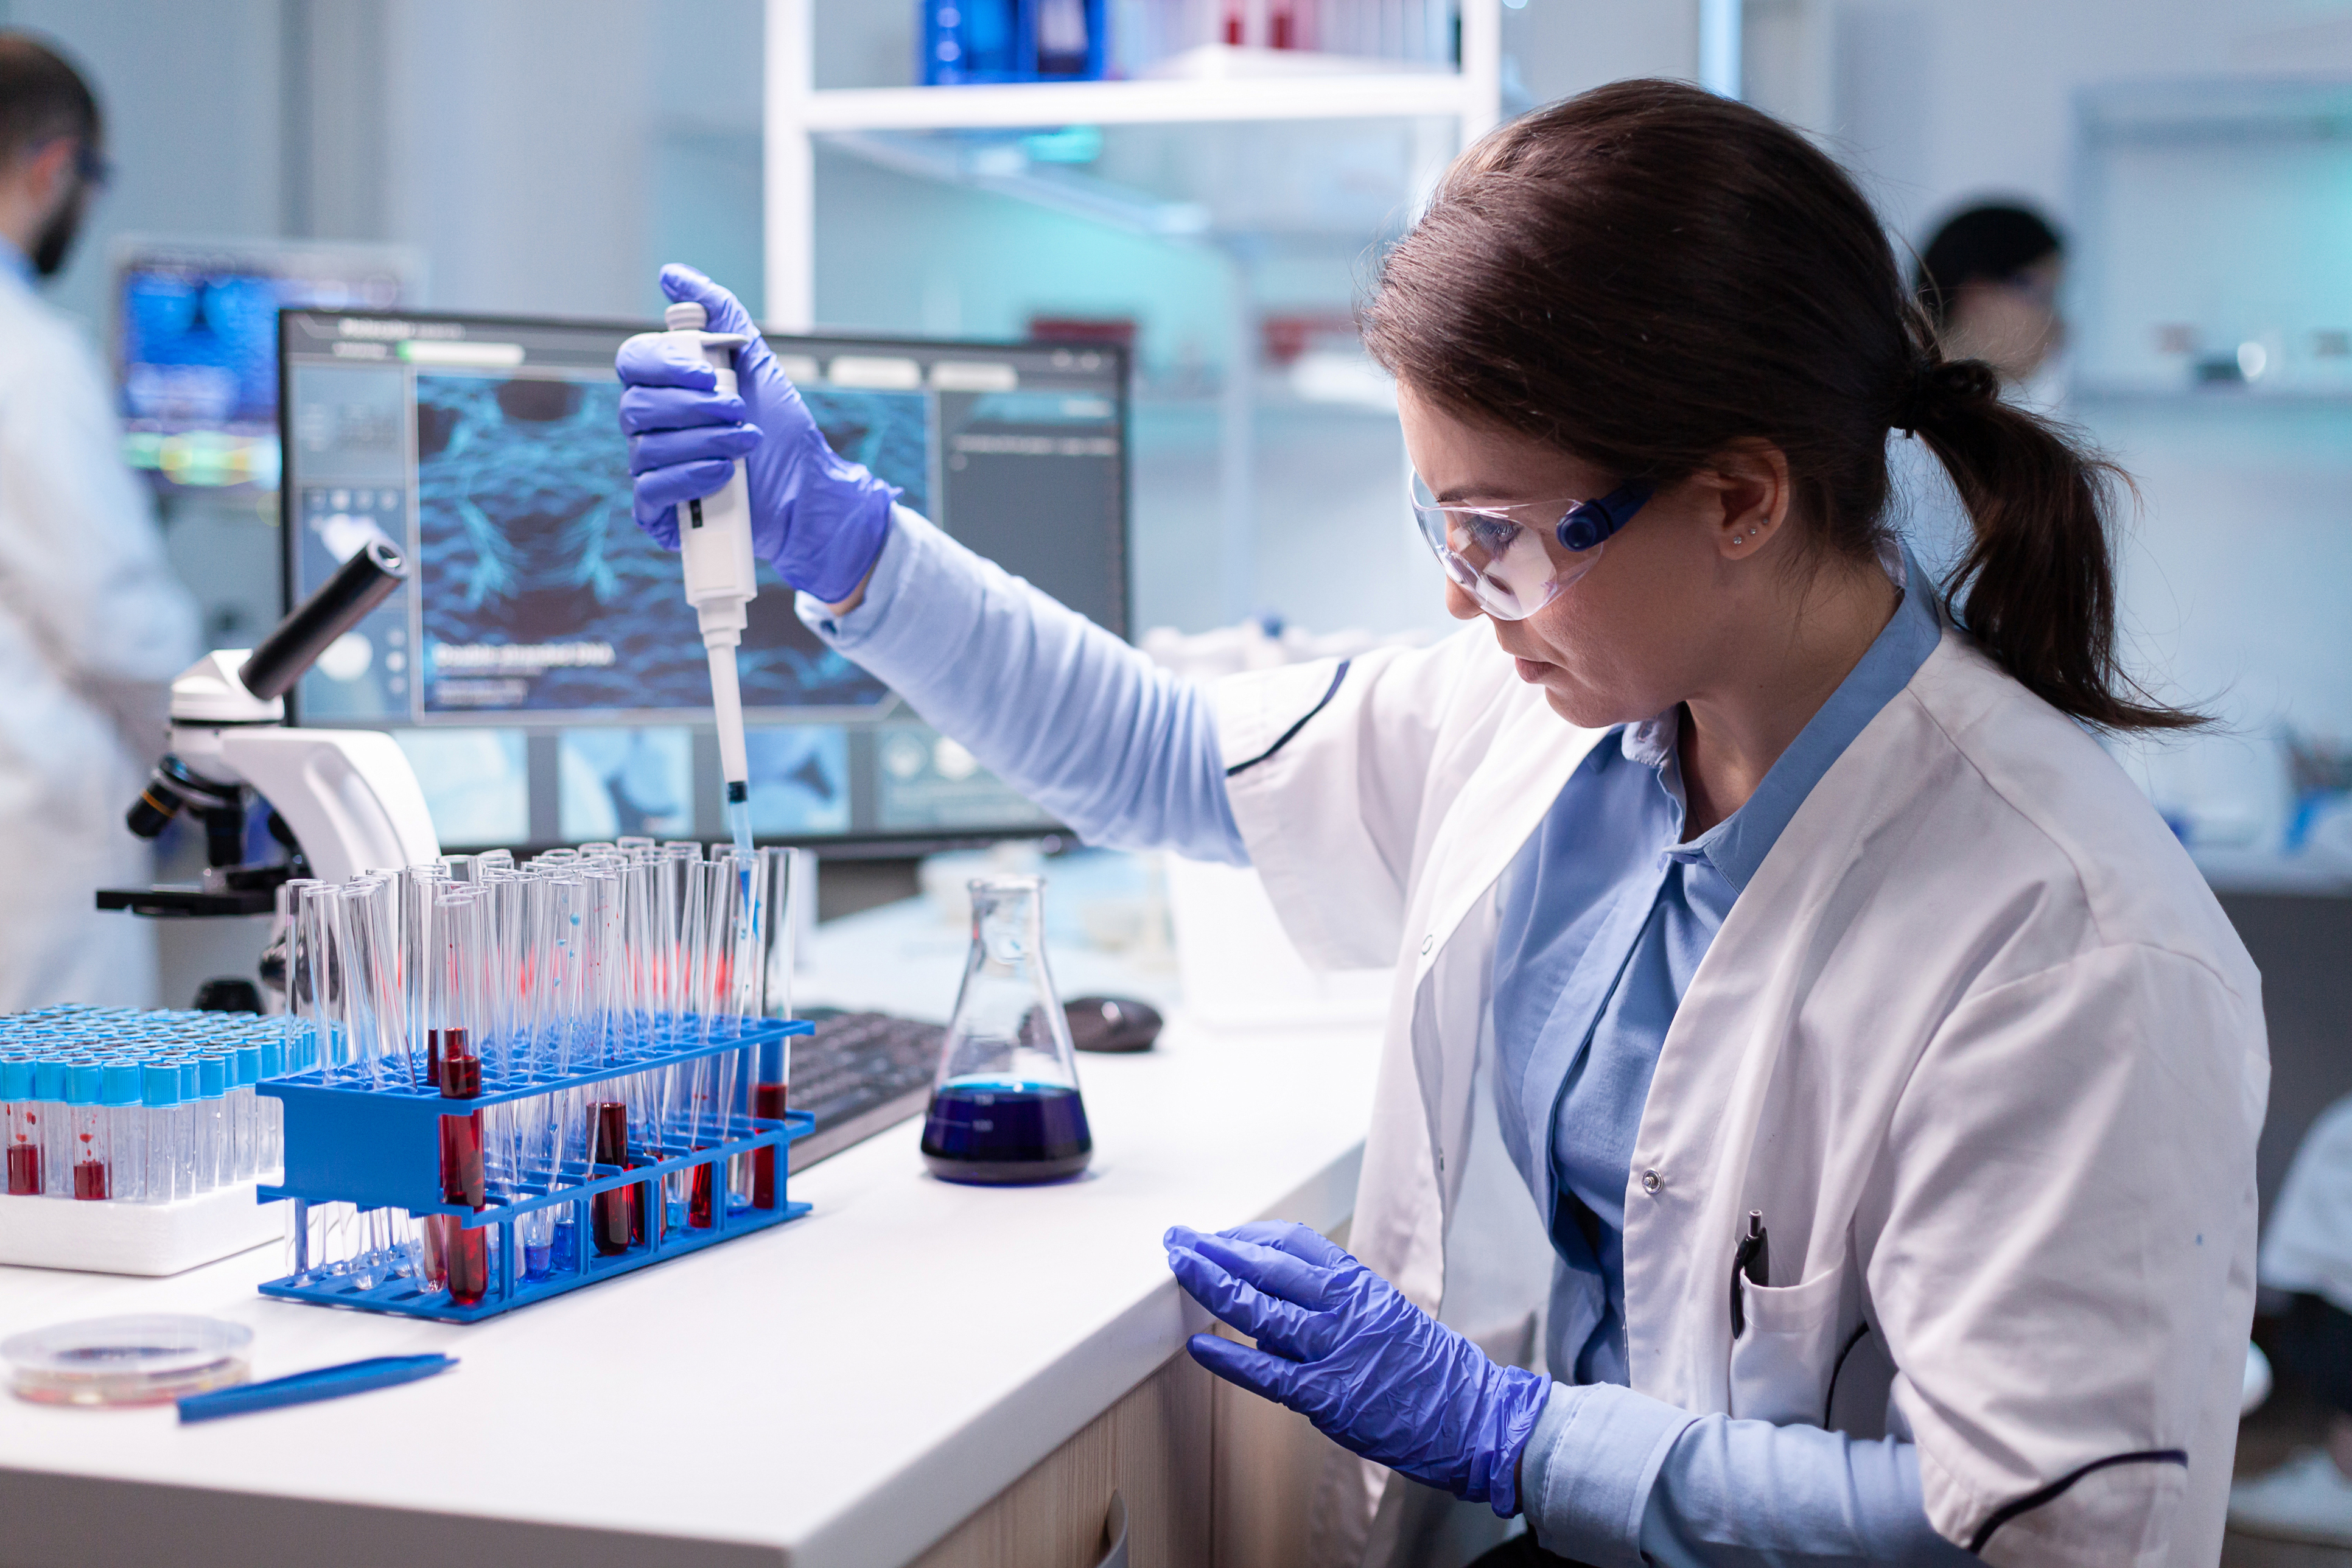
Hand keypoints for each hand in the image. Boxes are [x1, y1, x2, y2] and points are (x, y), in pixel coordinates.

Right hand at [614, 263, 898, 601]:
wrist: (809, 492)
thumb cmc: (782, 429)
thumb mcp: (757, 362)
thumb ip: (720, 314)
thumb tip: (674, 275)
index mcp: (665, 387)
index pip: (633, 362)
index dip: (665, 364)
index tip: (709, 373)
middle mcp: (651, 426)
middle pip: (636, 405)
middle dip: (694, 408)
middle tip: (739, 412)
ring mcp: (653, 469)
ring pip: (646, 448)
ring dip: (703, 442)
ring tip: (745, 445)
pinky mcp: (662, 512)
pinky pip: (650, 492)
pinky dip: (688, 479)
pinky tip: (722, 476)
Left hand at [1164, 1221, 1548, 1513]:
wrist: (1470, 1415)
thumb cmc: (1425, 1368)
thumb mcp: (1381, 1314)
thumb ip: (1329, 1305)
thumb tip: (1271, 1300)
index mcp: (1359, 1284)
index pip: (1292, 1243)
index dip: (1247, 1236)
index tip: (1217, 1235)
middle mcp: (1345, 1309)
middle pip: (1267, 1266)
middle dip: (1215, 1249)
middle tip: (1177, 1239)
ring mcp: (1335, 1352)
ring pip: (1261, 1310)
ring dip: (1212, 1285)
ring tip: (1179, 1269)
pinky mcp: (1329, 1397)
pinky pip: (1268, 1374)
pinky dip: (1229, 1360)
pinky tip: (1199, 1347)